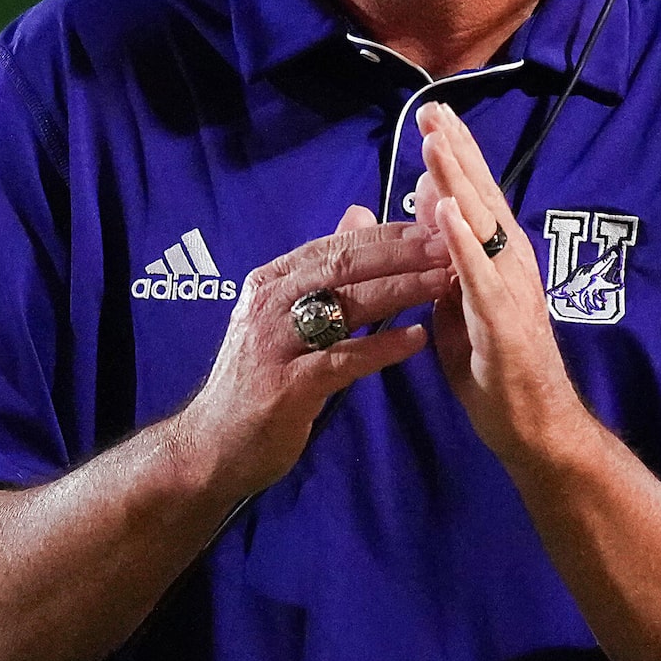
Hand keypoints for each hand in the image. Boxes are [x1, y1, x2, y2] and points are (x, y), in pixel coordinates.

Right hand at [177, 205, 449, 498]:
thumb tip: (360, 212)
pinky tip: (418, 338)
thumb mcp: (285, 314)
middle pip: (344, 267)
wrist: (210, 447)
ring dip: (401, 290)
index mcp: (272, 281)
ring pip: (346, 305)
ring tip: (445, 281)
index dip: (390, 235)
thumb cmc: (258, 379)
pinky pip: (342, 359)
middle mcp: (269, 304)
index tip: (436, 226)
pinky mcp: (285, 387)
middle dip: (402, 253)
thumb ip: (324, 267)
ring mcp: (274, 344)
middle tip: (450, 245)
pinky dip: (382, 347)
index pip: (338, 246)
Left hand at [416, 102, 589, 464]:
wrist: (535, 427)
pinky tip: (444, 209)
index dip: (455, 156)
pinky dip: (461, 239)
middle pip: (481, 197)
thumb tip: (428, 215)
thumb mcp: (461, 308)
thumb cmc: (497, 372)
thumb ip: (448, 265)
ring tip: (434, 141)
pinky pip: (479, 274)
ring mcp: (511, 289)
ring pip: (481, 224)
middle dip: (456, 151)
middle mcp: (511, 263)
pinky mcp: (503, 321)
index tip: (433, 116)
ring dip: (457, 180)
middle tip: (432, 107)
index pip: (475, 197)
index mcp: (499, 259)